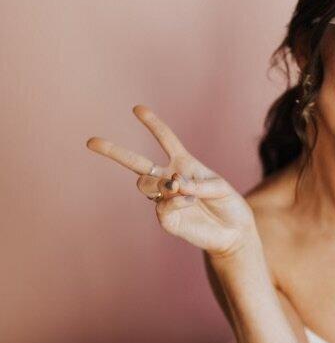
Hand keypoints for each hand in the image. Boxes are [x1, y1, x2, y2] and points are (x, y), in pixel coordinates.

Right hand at [86, 104, 257, 257]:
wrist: (234, 233)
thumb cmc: (228, 205)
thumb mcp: (220, 188)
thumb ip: (198, 184)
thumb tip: (175, 186)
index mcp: (183, 164)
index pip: (165, 140)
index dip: (153, 124)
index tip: (138, 109)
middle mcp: (170, 179)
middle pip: (136, 162)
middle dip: (113, 151)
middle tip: (91, 141)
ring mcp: (165, 200)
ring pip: (145, 184)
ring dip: (161, 183)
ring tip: (179, 187)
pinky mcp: (167, 219)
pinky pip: (162, 205)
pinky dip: (177, 200)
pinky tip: (190, 201)